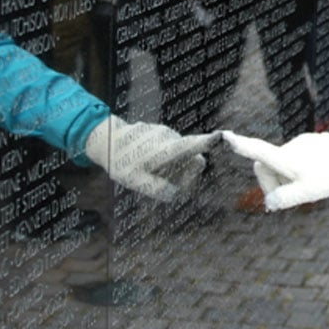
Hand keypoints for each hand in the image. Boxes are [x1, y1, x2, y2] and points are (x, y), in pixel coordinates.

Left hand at [84, 116, 220, 201]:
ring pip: (184, 154)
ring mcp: (168, 134)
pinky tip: (150, 164)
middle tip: (169, 186)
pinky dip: (171, 159)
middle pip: (193, 157)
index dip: (208, 142)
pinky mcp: (165, 133)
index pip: (192, 145)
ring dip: (177, 167)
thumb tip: (174, 195)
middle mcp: (171, 138)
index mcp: (166, 149)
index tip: (222, 136)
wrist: (106, 139)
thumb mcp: (134, 180)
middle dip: (187, 173)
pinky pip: (176, 148)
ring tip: (153, 173)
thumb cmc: (120, 161)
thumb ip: (156, 188)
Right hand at [222, 129, 328, 210]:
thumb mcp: (307, 192)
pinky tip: (318, 173)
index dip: (242, 146)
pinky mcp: (309, 143)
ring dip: (288, 177)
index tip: (226, 136)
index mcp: (286, 159)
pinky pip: (295, 158)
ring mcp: (299, 143)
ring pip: (281, 163)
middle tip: (293, 194)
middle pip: (265, 165)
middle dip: (272, 182)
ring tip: (311, 183)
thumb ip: (285, 198)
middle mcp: (289, 148)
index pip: (259, 151)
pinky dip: (299, 169)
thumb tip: (270, 202)